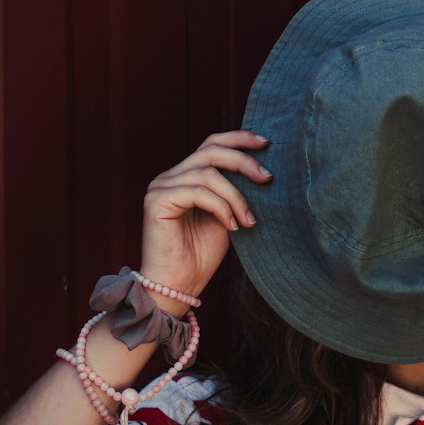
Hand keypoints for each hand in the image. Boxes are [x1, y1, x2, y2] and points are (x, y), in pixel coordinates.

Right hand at [140, 130, 271, 298]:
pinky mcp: (157, 201)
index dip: (238, 138)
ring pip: (208, 174)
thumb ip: (235, 194)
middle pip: (210, 151)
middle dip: (243, 161)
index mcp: (185, 177)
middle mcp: (170, 177)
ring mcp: (160, 187)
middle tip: (267, 177)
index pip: (211, 145)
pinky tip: (232, 226)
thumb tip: (262, 172)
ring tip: (248, 220)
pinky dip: (220, 207)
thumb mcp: (227, 217)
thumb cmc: (202, 256)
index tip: (266, 143)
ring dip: (236, 197)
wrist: (179, 286)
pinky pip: (197, 192)